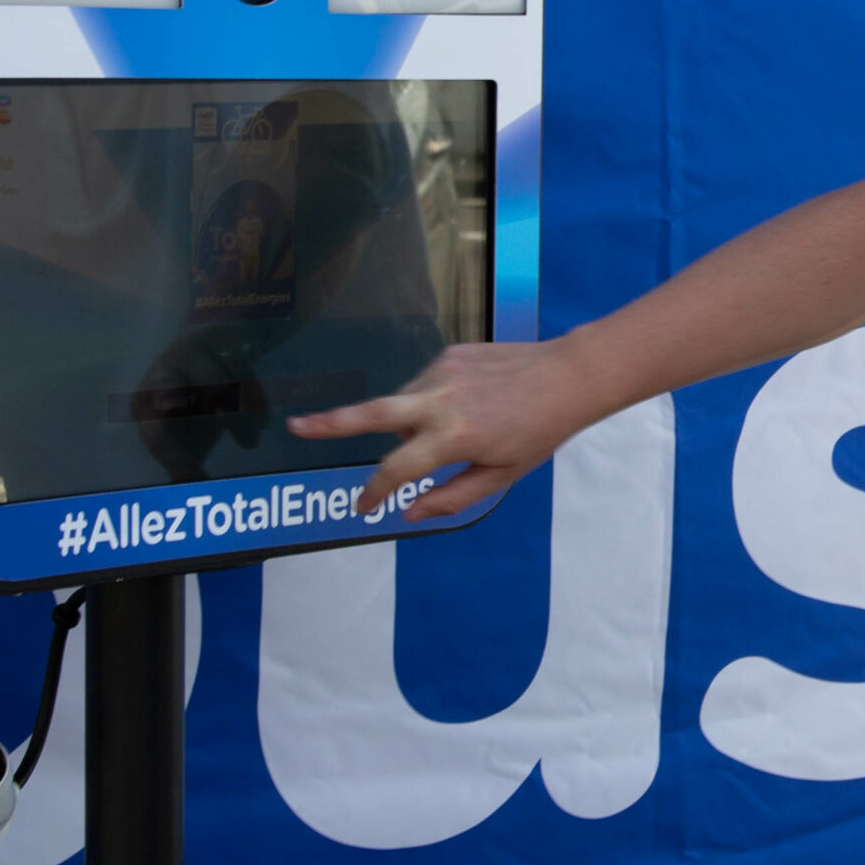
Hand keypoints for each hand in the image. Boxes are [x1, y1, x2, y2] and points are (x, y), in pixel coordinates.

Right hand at [289, 339, 598, 521]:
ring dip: (410, 420)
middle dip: (330, 422)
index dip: (373, 491)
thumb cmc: (539, 432)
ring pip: (404, 401)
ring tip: (459, 428)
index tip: (363, 507)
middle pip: (371, 413)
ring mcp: (442, 371)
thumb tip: (409, 512)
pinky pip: (424, 383)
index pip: (396, 469)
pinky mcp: (450, 353)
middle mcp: (441, 400)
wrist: (568, 376)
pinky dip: (430, 400)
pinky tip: (466, 404)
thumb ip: (452, 496)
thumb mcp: (502, 476)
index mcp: (454, 436)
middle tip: (296, 426)